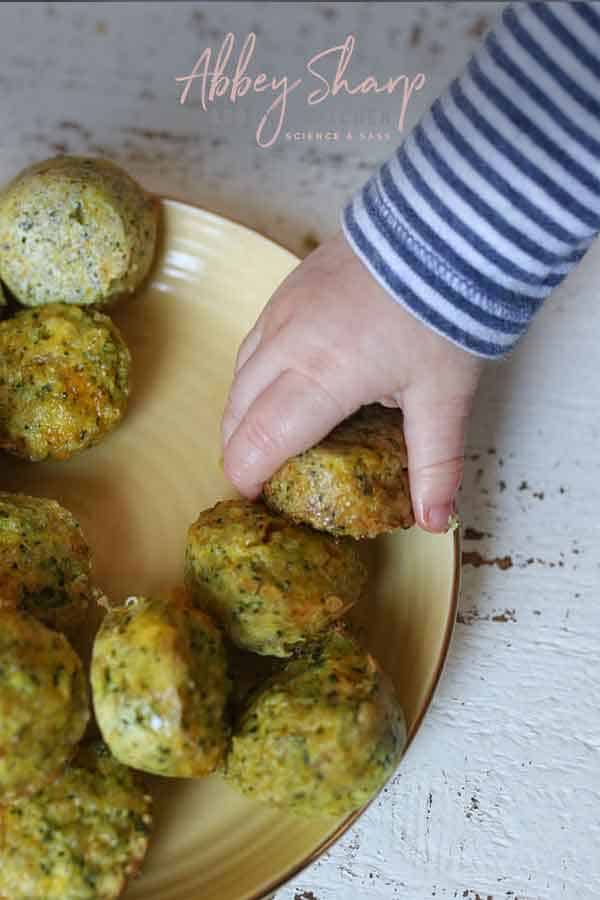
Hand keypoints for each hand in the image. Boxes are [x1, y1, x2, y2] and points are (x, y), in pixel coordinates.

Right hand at [221, 232, 482, 531]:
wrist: (441, 229)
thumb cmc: (442, 311)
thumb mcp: (444, 398)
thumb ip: (435, 465)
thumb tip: (435, 522)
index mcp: (323, 378)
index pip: (259, 441)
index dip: (247, 477)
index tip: (257, 498)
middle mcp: (289, 346)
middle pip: (237, 412)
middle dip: (238, 451)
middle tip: (258, 477)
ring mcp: (283, 312)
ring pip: (238, 376)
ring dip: (241, 414)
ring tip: (261, 438)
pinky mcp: (287, 289)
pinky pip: (250, 343)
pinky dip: (250, 376)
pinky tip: (273, 386)